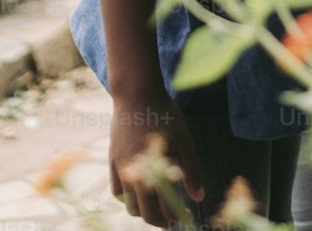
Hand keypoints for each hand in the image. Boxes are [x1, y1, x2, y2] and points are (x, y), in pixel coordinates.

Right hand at [110, 93, 203, 227]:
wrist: (136, 93)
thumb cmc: (165, 114)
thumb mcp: (184, 140)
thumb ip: (191, 171)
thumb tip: (198, 198)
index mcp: (156, 170)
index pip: (165, 208)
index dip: (176, 217)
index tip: (185, 216)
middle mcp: (137, 174)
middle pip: (146, 213)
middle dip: (160, 220)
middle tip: (171, 217)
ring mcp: (122, 168)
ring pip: (130, 205)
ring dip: (143, 210)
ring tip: (156, 204)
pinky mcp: (112, 161)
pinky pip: (117, 191)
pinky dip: (127, 198)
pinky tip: (139, 192)